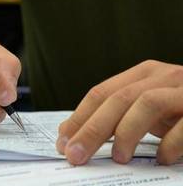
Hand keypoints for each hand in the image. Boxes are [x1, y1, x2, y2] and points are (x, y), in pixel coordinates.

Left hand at [56, 60, 182, 164]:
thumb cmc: (177, 108)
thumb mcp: (143, 108)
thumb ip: (114, 116)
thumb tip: (72, 133)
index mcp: (140, 75)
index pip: (100, 93)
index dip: (78, 118)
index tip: (63, 143)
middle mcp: (160, 76)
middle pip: (117, 100)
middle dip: (91, 129)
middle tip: (75, 156)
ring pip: (145, 103)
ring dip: (126, 132)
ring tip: (118, 157)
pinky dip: (170, 143)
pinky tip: (162, 159)